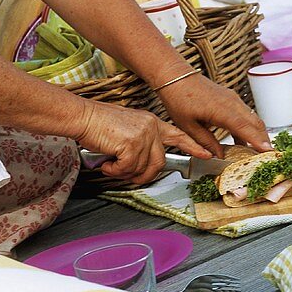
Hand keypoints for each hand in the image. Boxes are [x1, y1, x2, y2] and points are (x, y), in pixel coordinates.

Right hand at [72, 98, 212, 184]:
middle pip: (159, 163)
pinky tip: (107, 162)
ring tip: (111, 163)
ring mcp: (143, 134)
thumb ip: (140, 143)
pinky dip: (115, 171)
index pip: (178, 135)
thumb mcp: (127, 129)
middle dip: (143, 175)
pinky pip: (128, 169)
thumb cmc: (99, 124)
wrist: (83, 116)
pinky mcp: (132, 143)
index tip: (208, 154)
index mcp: (151, 122)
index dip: (194, 146)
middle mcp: (151, 127)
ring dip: (124, 173)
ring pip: (141, 168)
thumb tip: (141, 166)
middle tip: (126, 174)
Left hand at [157, 74, 272, 154]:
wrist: (175, 76)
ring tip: (259, 152)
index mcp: (219, 109)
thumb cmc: (178, 97)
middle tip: (269, 158)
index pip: (244, 127)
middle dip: (264, 140)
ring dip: (258, 134)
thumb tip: (219, 155)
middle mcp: (230, 102)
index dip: (257, 140)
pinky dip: (249, 127)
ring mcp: (232, 98)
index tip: (269, 152)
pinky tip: (243, 141)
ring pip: (252, 118)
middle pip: (255, 122)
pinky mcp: (230, 98)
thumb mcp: (188, 126)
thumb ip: (205, 142)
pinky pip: (245, 114)